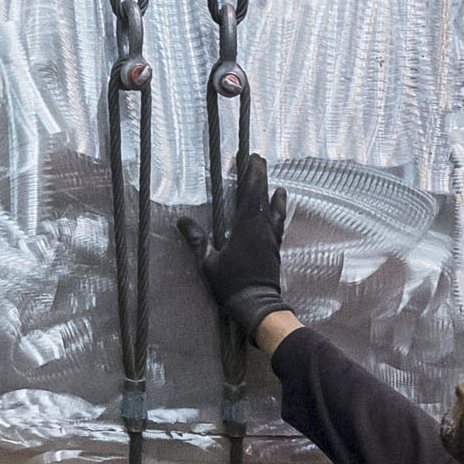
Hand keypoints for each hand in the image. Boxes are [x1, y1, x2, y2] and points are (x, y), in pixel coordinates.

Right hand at [178, 153, 290, 340]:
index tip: (249, 157)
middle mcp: (261, 228)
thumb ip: (197, 240)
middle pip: (263, 195)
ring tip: (275, 182)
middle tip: (259, 158)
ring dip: (272, 193)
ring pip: (273, 209)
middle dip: (260, 175)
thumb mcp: (208, 263)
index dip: (249, 173)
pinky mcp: (275, 248)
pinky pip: (278, 223)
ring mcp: (271, 238)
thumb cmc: (232, 285)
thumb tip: (181, 220)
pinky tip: (281, 207)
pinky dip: (280, 211)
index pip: (249, 193)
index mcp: (245, 227)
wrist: (258, 307)